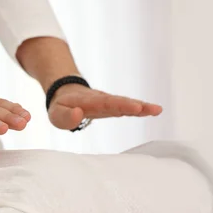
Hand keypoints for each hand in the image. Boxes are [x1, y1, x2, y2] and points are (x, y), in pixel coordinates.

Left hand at [48, 84, 162, 129]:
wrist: (65, 95)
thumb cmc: (61, 107)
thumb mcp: (56, 114)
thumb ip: (66, 117)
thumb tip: (79, 114)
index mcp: (87, 101)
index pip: (105, 102)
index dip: (120, 105)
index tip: (134, 107)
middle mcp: (101, 99)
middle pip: (119, 102)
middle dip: (135, 106)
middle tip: (152, 109)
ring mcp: (109, 102)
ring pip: (126, 103)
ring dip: (141, 107)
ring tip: (157, 110)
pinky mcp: (113, 107)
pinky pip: (127, 108)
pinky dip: (140, 109)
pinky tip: (153, 111)